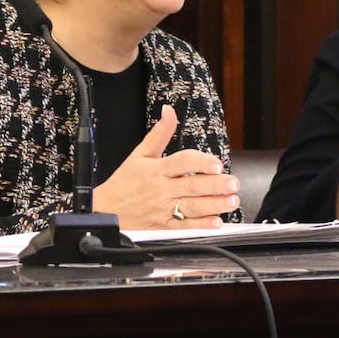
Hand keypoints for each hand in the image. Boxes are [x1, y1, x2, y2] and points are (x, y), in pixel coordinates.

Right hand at [92, 105, 239, 228]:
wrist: (106, 210)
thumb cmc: (124, 181)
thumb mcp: (140, 153)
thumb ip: (159, 133)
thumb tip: (169, 111)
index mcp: (157, 169)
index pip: (182, 162)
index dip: (200, 162)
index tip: (216, 164)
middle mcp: (162, 189)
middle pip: (191, 186)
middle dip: (215, 185)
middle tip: (233, 183)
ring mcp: (163, 209)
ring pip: (192, 207)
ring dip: (214, 205)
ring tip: (232, 200)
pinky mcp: (163, 225)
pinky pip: (184, 227)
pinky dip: (201, 225)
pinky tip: (216, 222)